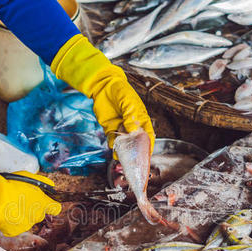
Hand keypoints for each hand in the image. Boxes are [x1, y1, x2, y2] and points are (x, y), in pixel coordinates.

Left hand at [51, 34, 154, 154]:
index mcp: (141, 119)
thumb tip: (133, 131)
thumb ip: (131, 116)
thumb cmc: (120, 90)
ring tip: (121, 157)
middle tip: (133, 161)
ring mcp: (121, 128)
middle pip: (136, 143)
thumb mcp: (128, 102)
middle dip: (135, 153)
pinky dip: (113, 146)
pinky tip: (113, 148)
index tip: (147, 155)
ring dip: (123, 151)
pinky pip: (113, 140)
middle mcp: (132, 126)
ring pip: (124, 144)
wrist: (103, 86)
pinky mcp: (110, 129)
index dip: (148, 146)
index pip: (148, 135)